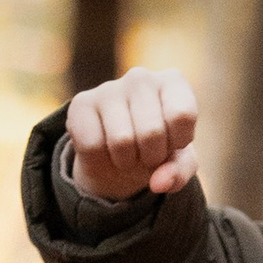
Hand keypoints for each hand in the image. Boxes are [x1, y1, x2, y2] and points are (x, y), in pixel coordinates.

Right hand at [64, 64, 200, 201]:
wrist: (119, 153)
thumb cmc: (157, 149)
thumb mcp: (178, 162)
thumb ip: (178, 172)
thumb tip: (159, 184)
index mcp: (173, 82)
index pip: (182, 115)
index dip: (177, 142)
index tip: (172, 142)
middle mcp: (141, 78)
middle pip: (151, 132)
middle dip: (151, 157)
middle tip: (146, 152)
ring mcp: (109, 88)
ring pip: (121, 141)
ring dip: (125, 161)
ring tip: (127, 152)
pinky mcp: (81, 103)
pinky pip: (92, 146)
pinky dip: (100, 159)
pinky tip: (104, 147)